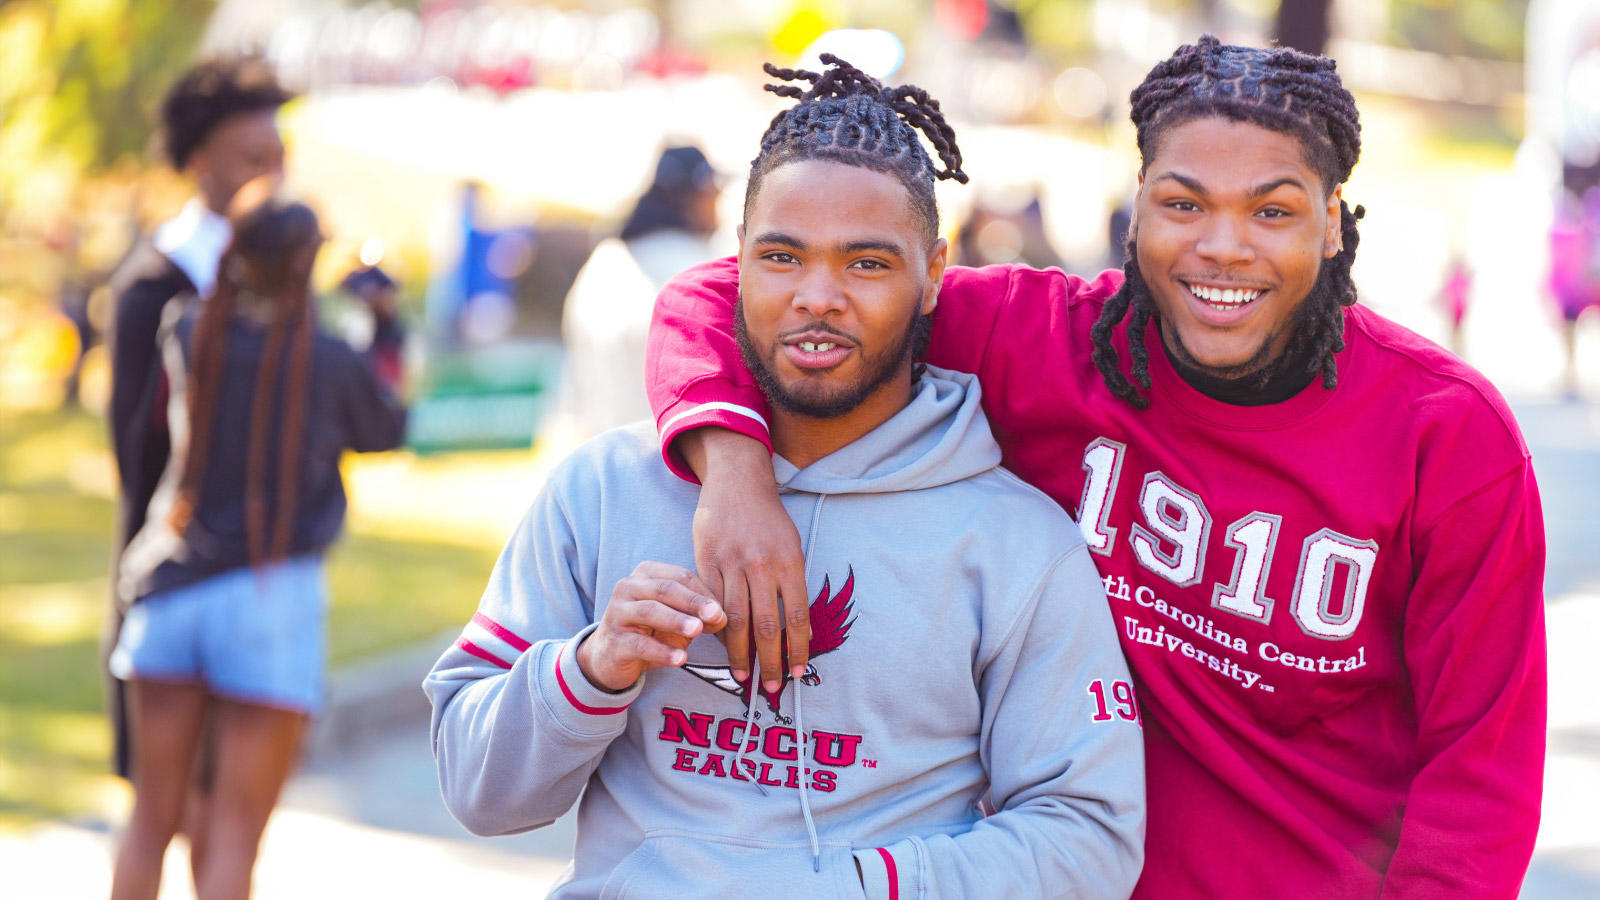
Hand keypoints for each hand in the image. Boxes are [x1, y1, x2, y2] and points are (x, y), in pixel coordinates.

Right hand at [577, 562, 724, 692]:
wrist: (611, 656)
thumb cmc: (650, 630)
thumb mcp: (677, 619)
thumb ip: (698, 614)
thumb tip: (722, 618)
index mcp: (646, 573)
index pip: (680, 576)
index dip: (704, 592)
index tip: (722, 610)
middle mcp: (628, 587)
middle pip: (665, 589)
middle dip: (693, 602)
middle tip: (715, 614)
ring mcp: (617, 613)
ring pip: (649, 611)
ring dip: (676, 620)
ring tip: (697, 630)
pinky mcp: (613, 641)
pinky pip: (640, 644)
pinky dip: (662, 651)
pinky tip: (680, 659)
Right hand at [681, 429, 811, 695]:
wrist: (737, 483)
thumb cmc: (769, 519)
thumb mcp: (792, 547)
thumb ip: (793, 585)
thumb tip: (798, 629)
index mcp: (790, 562)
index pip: (797, 616)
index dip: (798, 649)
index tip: (798, 672)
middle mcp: (762, 565)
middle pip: (765, 625)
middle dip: (769, 662)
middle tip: (771, 688)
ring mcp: (732, 564)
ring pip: (735, 620)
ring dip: (740, 654)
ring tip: (744, 677)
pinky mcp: (707, 563)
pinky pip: (712, 604)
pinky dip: (719, 630)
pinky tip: (723, 647)